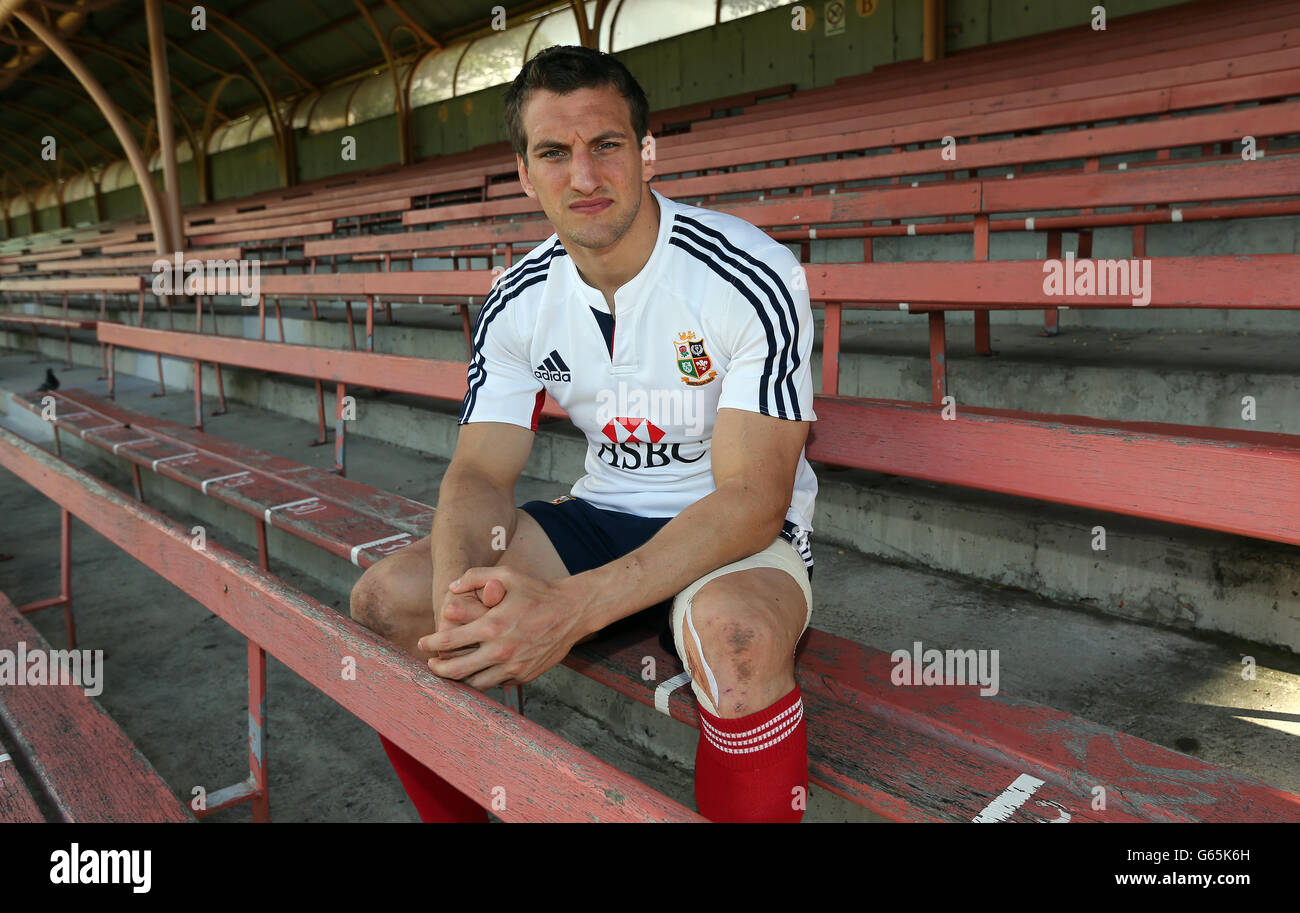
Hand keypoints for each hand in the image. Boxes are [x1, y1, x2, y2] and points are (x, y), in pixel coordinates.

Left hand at [417, 567, 585, 690]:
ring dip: (460, 678)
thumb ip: (475, 576)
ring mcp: (513, 666)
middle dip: (438, 669)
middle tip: (431, 665)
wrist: (571, 611)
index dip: (430, 644)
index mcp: (491, 625)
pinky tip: (478, 671)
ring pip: (475, 682)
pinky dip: (484, 678)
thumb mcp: (507, 574)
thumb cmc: (537, 590)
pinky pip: (496, 683)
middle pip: (456, 670)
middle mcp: (500, 650)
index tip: (421, 643)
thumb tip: (451, 588)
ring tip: (452, 670)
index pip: (449, 641)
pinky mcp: (524, 675)